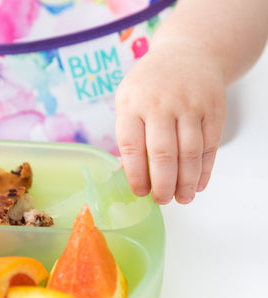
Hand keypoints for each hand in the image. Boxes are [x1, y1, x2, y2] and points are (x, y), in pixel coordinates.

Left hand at [115, 41, 225, 203]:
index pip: (132, 147)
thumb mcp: (129, 99)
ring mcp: (189, 105)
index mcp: (132, 103)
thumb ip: (129, 133)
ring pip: (190, 153)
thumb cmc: (150, 84)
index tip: (140, 192)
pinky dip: (205, 170)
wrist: (187, 53)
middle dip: (163, 185)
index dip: (136, 175)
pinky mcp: (212, 109)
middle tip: (162, 200)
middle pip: (163, 154)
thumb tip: (129, 173)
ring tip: (181, 198)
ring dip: (186, 183)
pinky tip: (198, 184)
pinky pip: (210, 146)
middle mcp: (161, 104)